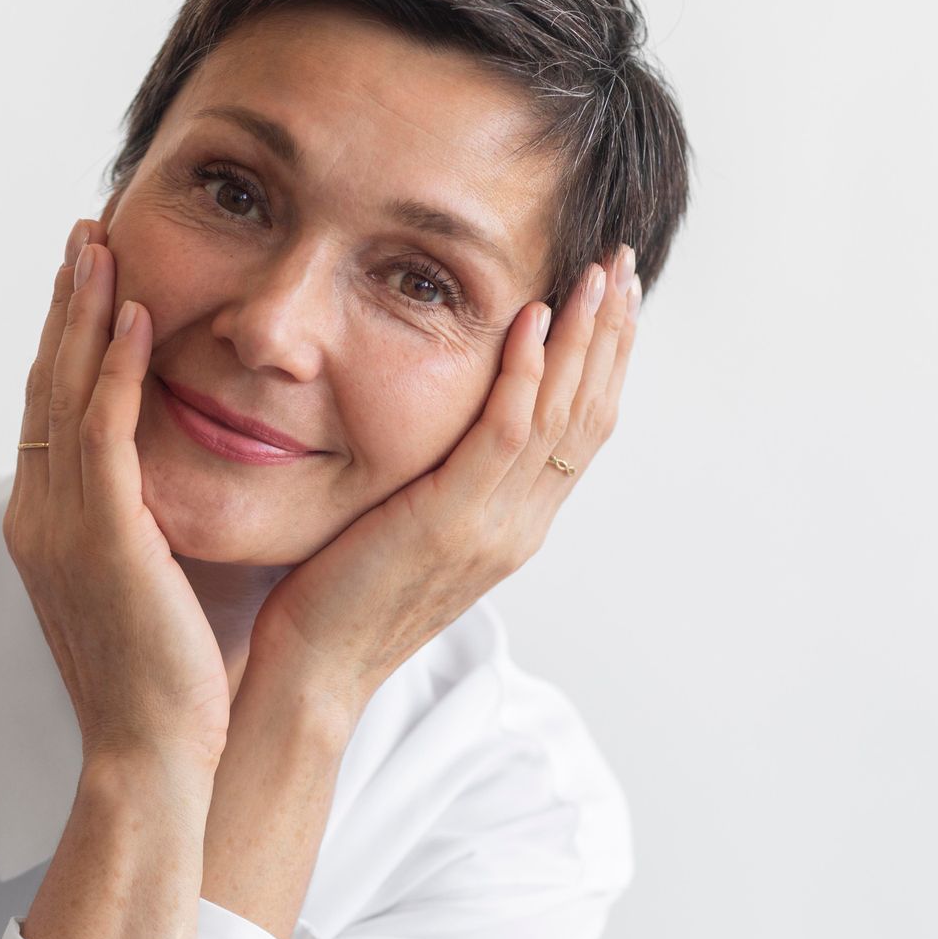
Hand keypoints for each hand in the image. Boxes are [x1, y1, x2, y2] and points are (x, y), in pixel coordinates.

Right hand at [5, 218, 232, 775]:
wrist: (152, 755)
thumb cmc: (165, 680)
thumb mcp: (145, 584)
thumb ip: (144, 523)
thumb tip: (175, 482)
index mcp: (46, 524)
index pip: (50, 406)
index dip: (66, 336)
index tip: (91, 275)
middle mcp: (38, 514)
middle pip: (44, 381)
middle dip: (66, 302)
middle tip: (86, 231)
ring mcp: (60, 523)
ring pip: (63, 391)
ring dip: (83, 311)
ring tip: (101, 242)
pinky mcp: (99, 536)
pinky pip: (100, 432)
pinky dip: (112, 367)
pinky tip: (137, 314)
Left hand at [244, 244, 643, 717]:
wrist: (314, 674)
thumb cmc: (340, 600)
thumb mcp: (408, 531)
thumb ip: (442, 483)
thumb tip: (443, 433)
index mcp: (515, 526)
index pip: (580, 429)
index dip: (604, 360)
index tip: (613, 297)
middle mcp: (519, 525)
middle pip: (589, 413)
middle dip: (611, 334)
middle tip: (622, 264)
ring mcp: (492, 526)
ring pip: (561, 415)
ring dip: (584, 336)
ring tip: (597, 273)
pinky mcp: (450, 522)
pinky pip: (502, 435)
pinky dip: (525, 373)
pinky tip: (531, 319)